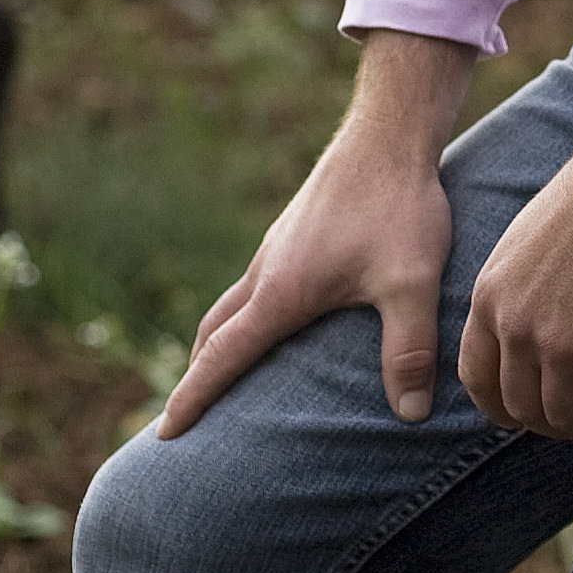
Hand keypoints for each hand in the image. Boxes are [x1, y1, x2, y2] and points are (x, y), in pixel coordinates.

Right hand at [155, 32, 472, 439]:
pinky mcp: (294, 234)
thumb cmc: (398, 207)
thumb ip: (407, 349)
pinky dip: (245, 317)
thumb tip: (410, 417)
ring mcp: (277, 249)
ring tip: (222, 379)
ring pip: (232, 306)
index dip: (191, 399)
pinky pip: (254, 286)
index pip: (222, 358)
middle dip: (197, 378)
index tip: (162, 436)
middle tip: (183, 420)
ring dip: (219, 345)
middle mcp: (267, 272)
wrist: (389, 136)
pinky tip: (274, 323)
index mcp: (280, 293)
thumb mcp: (410, 283)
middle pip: (214, 334)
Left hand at [457, 76, 572, 441]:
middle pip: (521, 409)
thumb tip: (522, 335)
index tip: (527, 414)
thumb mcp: (523, 245)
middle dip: (552, 424)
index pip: (478, 380)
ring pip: (566, 419)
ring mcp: (560, 344)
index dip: (502, 408)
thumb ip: (512, 294)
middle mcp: (516, 327)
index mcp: (489, 299)